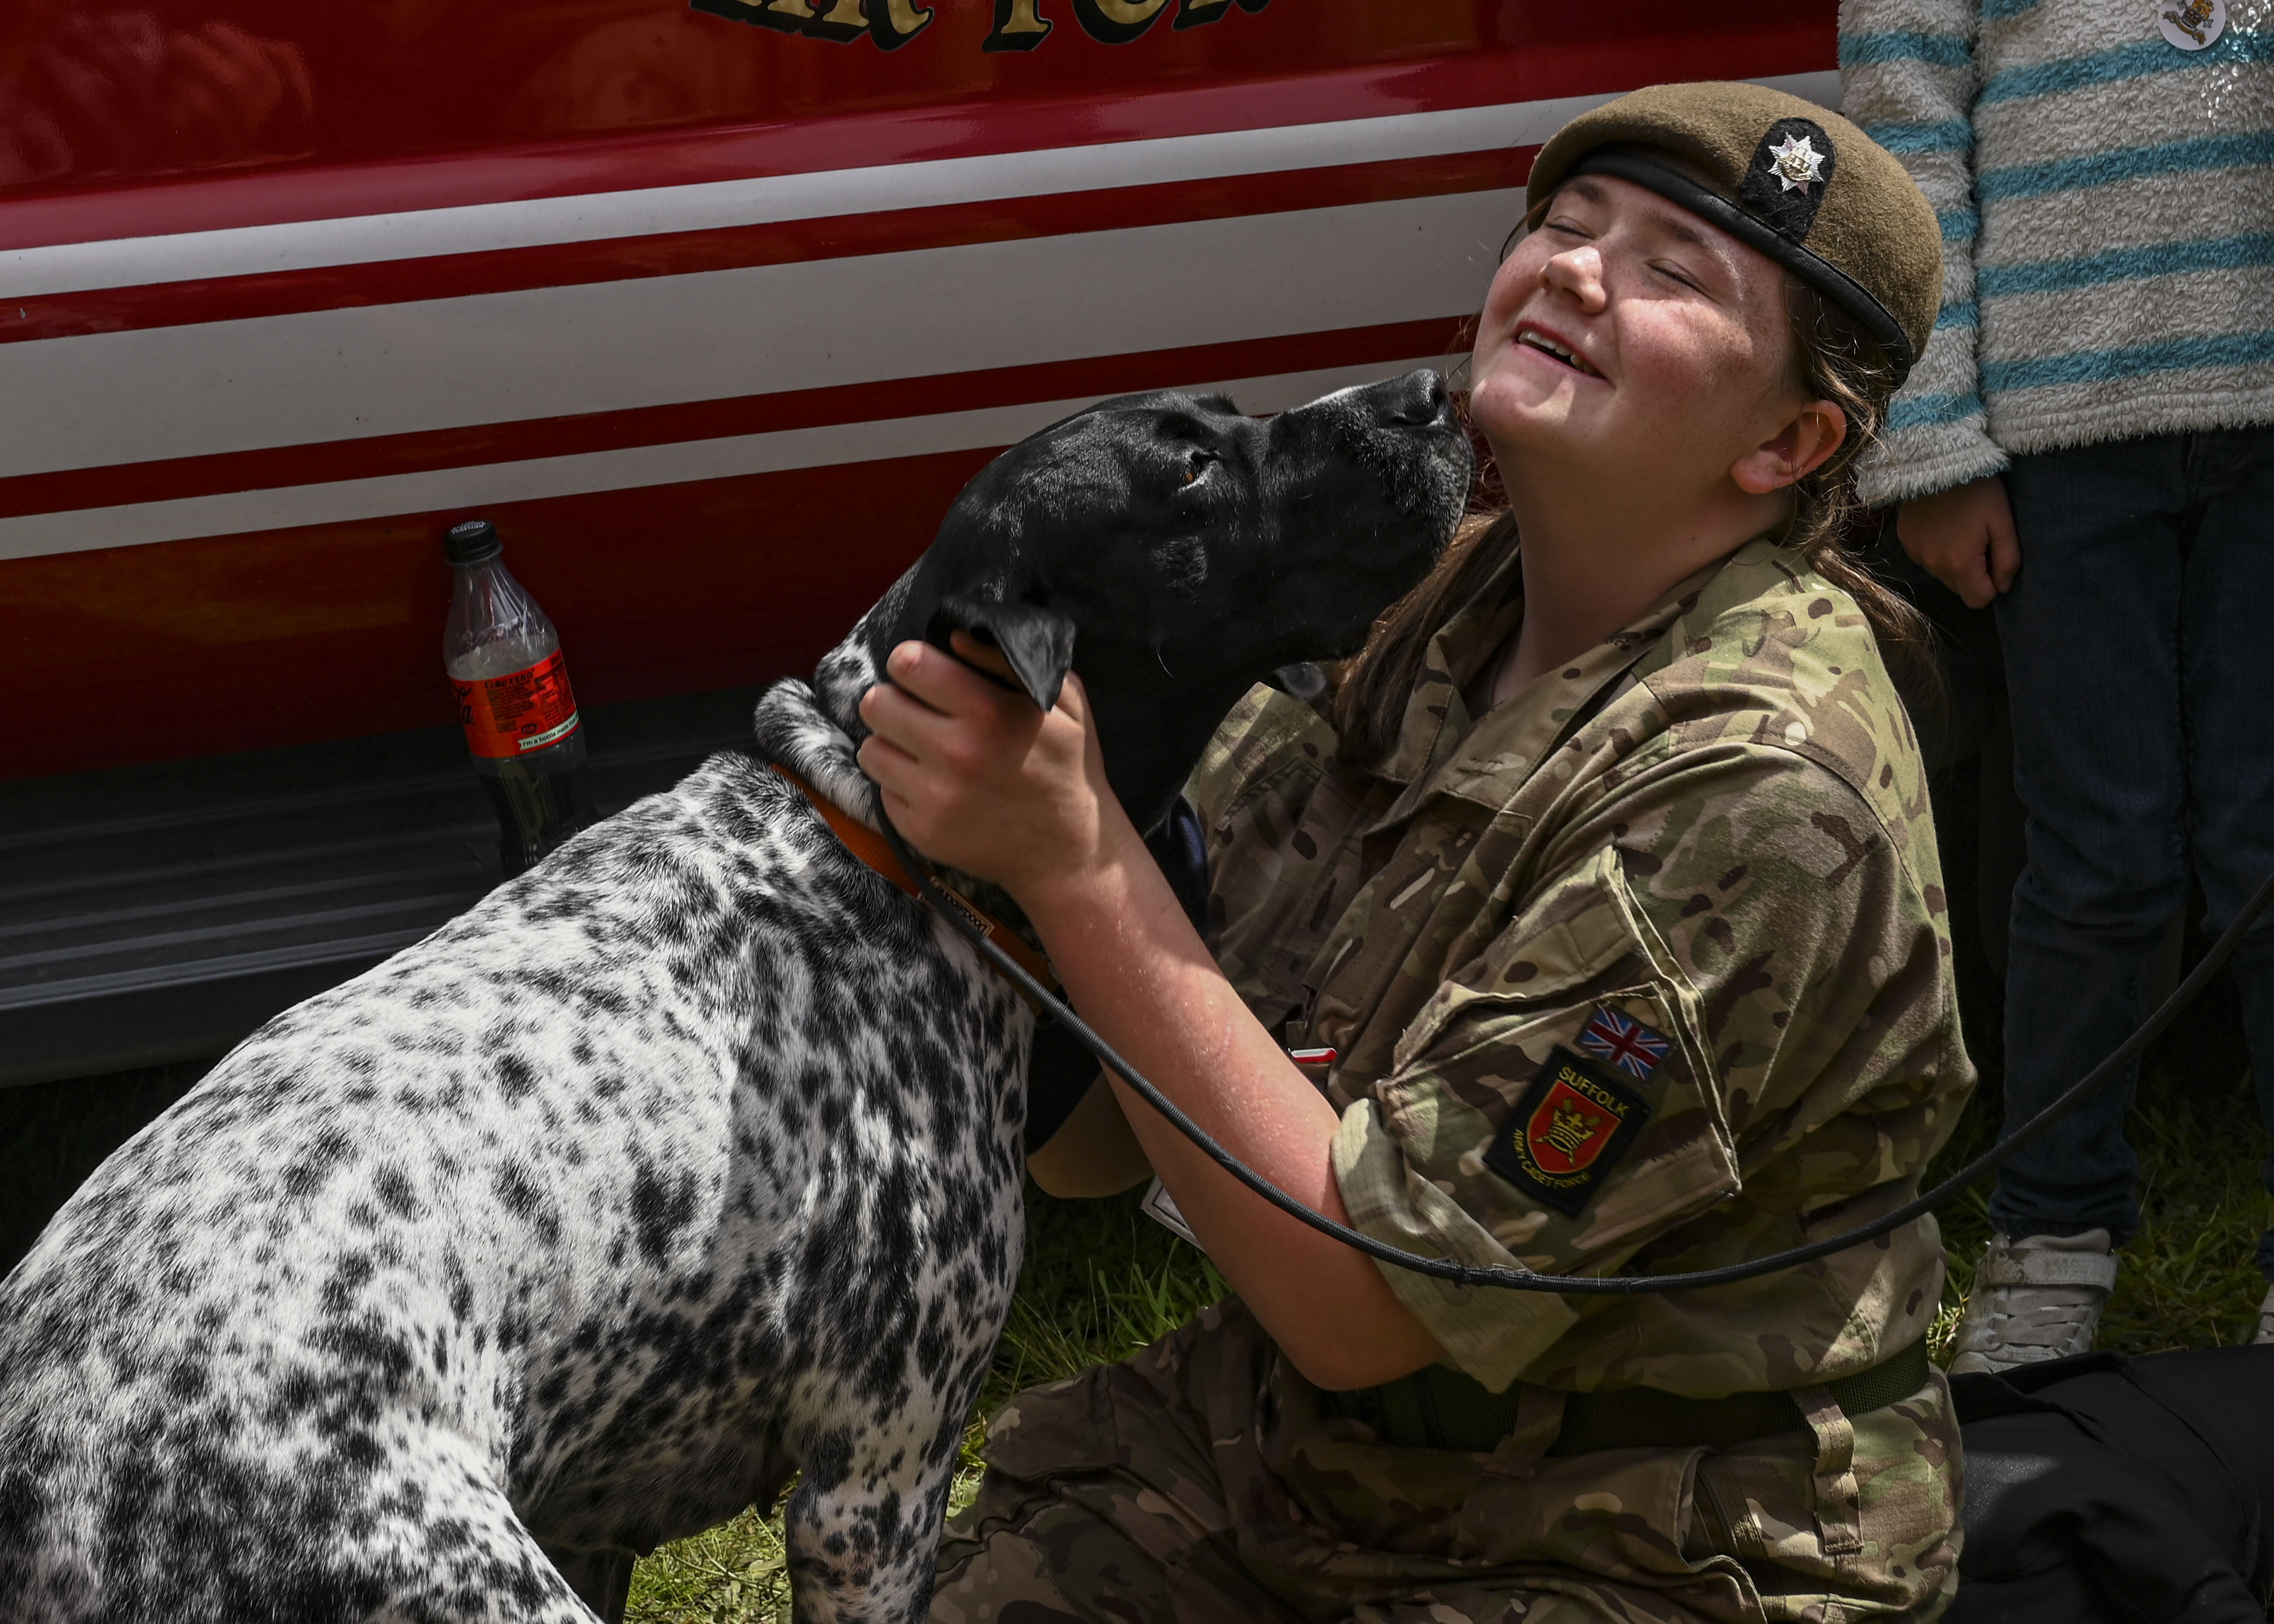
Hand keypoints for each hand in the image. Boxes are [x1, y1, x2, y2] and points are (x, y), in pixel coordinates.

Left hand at [856, 633, 1139, 904]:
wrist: (1070, 853)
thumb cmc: (1068, 768)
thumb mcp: (1065, 702)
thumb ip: (1008, 662)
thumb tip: (954, 639)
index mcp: (988, 713)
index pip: (908, 664)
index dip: (912, 662)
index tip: (924, 674)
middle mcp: (955, 754)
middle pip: (875, 703)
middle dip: (894, 701)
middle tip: (917, 712)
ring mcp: (935, 798)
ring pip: (870, 749)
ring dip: (892, 745)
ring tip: (923, 751)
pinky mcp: (921, 833)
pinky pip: (882, 792)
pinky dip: (902, 786)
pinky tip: (935, 787)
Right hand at [1896, 476, 2020, 608]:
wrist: (1937, 459)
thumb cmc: (1978, 489)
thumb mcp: (2003, 522)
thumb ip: (2008, 560)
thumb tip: (2004, 587)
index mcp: (1960, 563)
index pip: (1977, 600)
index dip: (1991, 587)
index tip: (1995, 561)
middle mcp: (1933, 565)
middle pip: (1958, 588)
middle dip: (1972, 574)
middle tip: (1980, 541)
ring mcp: (1915, 553)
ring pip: (1941, 573)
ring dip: (1953, 561)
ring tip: (1959, 530)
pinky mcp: (1904, 540)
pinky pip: (1925, 558)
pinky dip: (1935, 549)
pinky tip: (1941, 524)